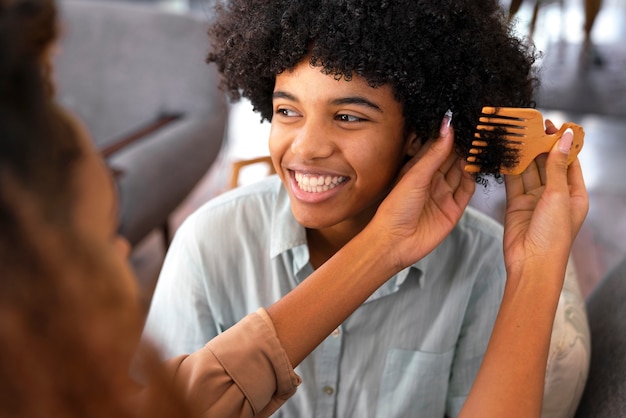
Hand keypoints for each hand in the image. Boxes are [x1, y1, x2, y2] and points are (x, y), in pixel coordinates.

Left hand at [371, 116, 475, 270]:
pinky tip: (478, 166)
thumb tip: (447, 126)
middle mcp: (431, 180)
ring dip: (470, 159)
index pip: (438, 147)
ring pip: (461, 172)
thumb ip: (435, 152)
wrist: (396, 241)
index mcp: (418, 169)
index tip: (463, 119)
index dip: (449, 134)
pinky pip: (467, 190)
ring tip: (482, 142)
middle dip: (464, 145)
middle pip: (452, 158)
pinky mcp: (453, 209)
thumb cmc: (396, 209)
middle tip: (478, 128)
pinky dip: (473, 178)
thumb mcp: (416, 175)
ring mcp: (443, 194)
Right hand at [502, 120, 588, 276]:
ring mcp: (534, 200)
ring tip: (513, 135)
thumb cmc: (553, 236)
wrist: (531, 263)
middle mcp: (555, 196)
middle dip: (538, 146)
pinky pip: (513, 182)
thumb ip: (556, 165)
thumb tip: (564, 138)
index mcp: (575, 194)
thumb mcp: (559, 196)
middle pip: (546, 164)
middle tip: (527, 126)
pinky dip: (509, 168)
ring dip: (522, 155)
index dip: (560, 142)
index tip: (550, 124)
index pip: (568, 161)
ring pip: (528, 171)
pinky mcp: (516, 205)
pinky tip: (504, 154)